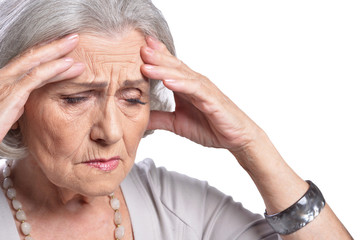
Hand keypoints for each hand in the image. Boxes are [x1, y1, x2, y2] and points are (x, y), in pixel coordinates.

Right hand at [0, 34, 84, 141]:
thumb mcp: (5, 113)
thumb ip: (15, 104)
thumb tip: (23, 104)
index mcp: (4, 81)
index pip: (27, 61)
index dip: (45, 52)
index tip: (62, 45)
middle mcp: (4, 77)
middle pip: (32, 55)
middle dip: (54, 44)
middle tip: (73, 37)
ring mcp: (6, 84)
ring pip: (36, 61)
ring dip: (58, 50)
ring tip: (75, 42)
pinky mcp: (12, 94)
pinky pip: (36, 77)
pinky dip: (55, 68)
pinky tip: (69, 64)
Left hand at [141, 36, 262, 154]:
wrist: (236, 138)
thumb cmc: (211, 127)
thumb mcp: (177, 124)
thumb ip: (159, 119)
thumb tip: (139, 119)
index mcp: (186, 87)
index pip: (169, 68)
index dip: (156, 56)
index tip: (138, 47)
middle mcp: (194, 84)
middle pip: (173, 66)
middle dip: (156, 56)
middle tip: (139, 47)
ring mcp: (203, 90)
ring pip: (181, 75)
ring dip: (163, 68)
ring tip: (146, 63)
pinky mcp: (212, 100)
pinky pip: (195, 90)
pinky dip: (181, 85)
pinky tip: (168, 81)